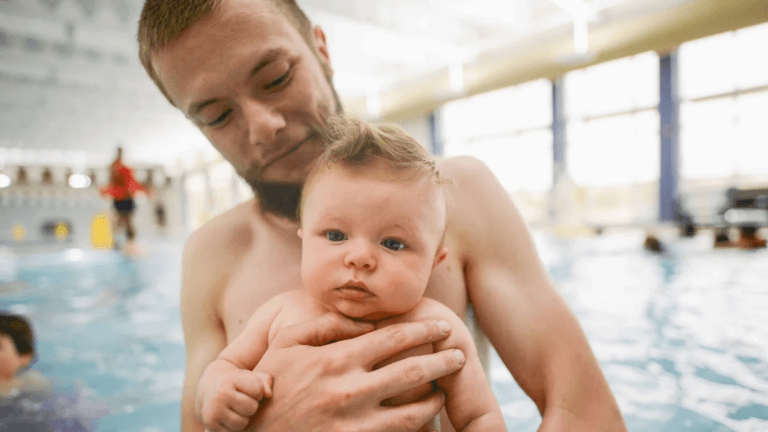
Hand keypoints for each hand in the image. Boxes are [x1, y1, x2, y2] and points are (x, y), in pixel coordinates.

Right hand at [198, 366, 271, 431]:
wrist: (210, 389)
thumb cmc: (238, 383)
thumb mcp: (250, 376)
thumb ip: (265, 381)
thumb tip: (268, 395)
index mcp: (231, 379)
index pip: (258, 390)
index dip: (258, 392)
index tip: (249, 389)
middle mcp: (220, 394)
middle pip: (251, 407)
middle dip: (251, 405)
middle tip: (243, 400)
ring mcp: (213, 410)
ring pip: (242, 423)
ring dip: (244, 418)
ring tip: (237, 409)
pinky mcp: (211, 424)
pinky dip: (234, 427)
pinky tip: (229, 416)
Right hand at [249, 313, 464, 431]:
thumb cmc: (270, 385)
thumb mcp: (287, 345)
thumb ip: (325, 326)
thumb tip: (364, 321)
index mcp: (336, 360)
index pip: (393, 338)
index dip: (423, 329)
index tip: (442, 326)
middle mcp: (349, 391)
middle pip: (411, 371)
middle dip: (441, 361)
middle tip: (459, 354)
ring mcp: (354, 424)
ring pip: (412, 411)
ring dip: (434, 398)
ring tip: (444, 390)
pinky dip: (416, 428)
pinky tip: (426, 421)